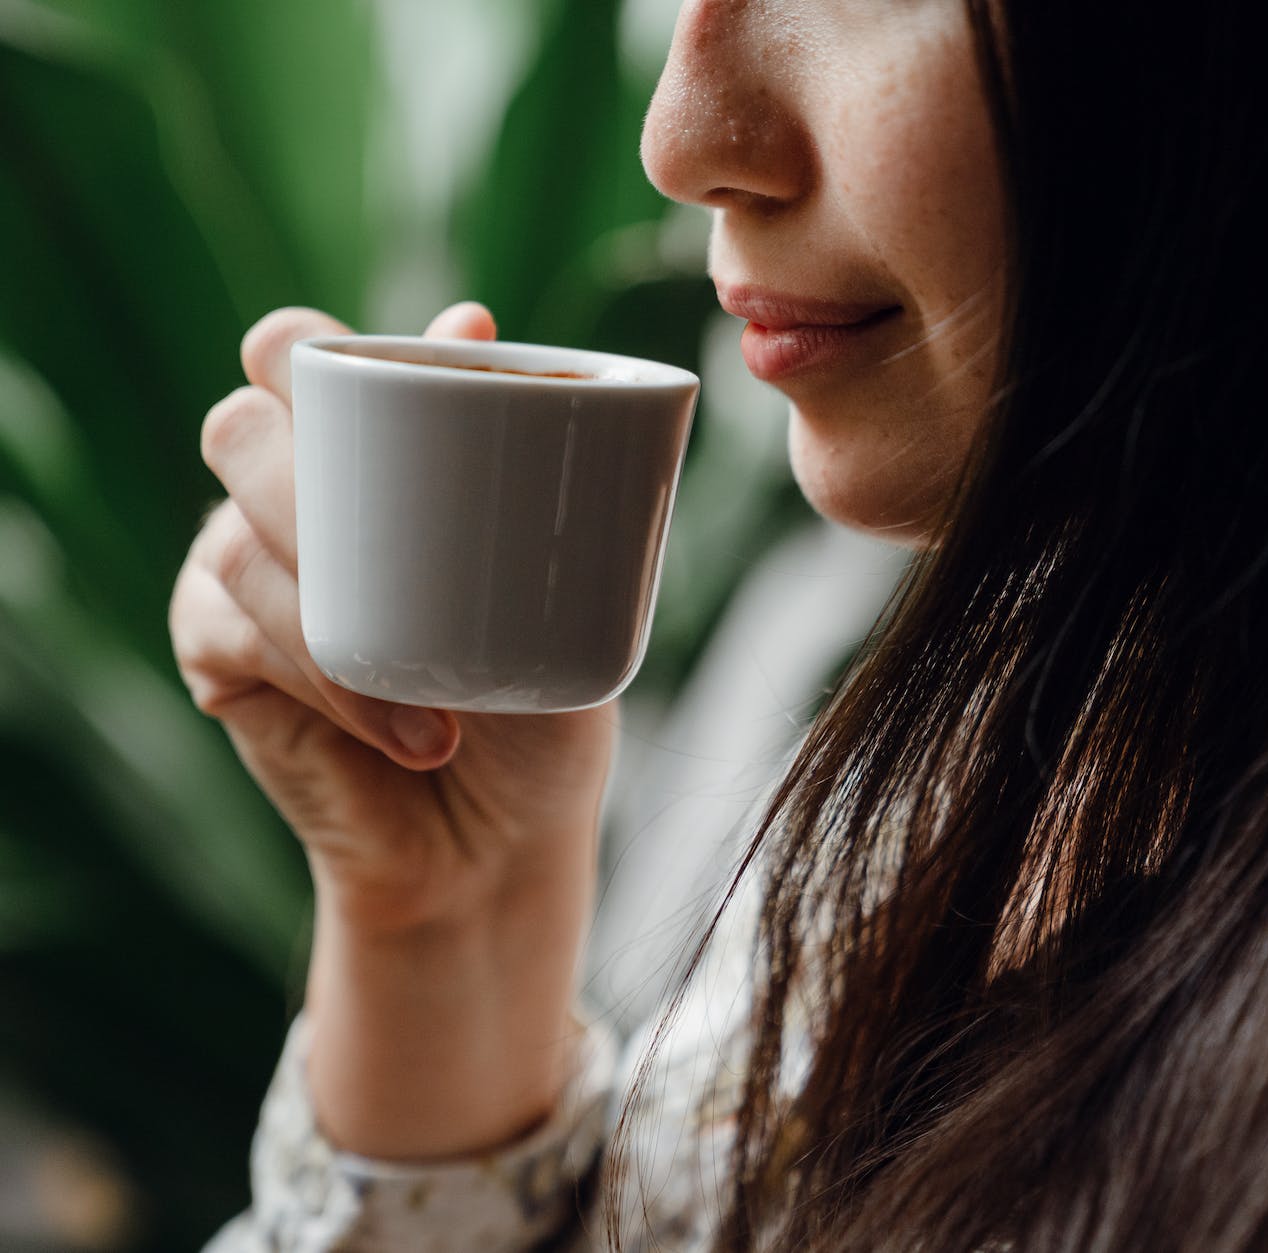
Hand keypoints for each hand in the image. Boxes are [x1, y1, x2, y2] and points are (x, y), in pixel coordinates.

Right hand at [171, 303, 617, 937]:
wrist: (501, 836)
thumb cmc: (534, 696)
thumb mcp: (552, 581)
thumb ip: (510, 460)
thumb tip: (467, 321)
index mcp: (362, 454)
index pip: (292, 354)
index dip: (304, 347)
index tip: (414, 376)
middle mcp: (287, 498)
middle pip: (240, 425)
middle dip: (305, 467)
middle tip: (395, 538)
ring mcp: (240, 573)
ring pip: (238, 536)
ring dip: (342, 611)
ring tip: (446, 693)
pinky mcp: (217, 658)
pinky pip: (234, 631)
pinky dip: (328, 679)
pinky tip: (409, 728)